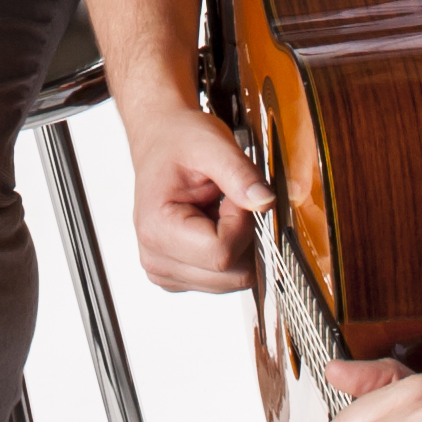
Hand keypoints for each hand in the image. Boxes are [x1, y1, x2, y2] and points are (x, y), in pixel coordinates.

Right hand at [129, 101, 267, 295]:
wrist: (162, 140)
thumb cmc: (179, 141)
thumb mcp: (213, 146)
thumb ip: (241, 175)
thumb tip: (266, 202)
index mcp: (157, 229)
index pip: (222, 254)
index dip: (241, 224)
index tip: (233, 196)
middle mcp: (156, 258)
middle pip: (231, 275)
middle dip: (242, 237)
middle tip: (226, 202)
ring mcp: (165, 271)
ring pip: (232, 281)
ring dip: (237, 245)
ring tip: (217, 211)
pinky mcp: (178, 275)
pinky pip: (224, 280)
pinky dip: (229, 253)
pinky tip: (212, 225)